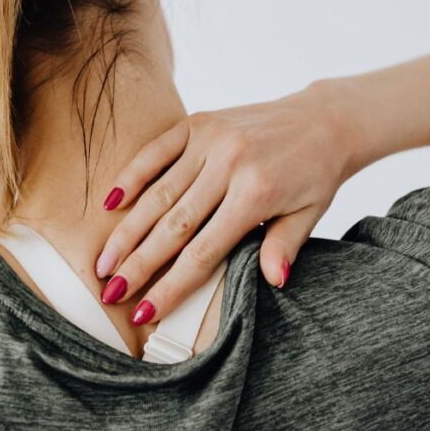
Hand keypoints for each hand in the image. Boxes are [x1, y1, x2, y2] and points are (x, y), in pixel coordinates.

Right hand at [93, 83, 352, 324]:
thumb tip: (272, 282)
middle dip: (138, 264)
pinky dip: (131, 176)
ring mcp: (210, 141)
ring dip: (127, 230)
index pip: (204, 252)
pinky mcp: (199, 122)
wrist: (325, 119)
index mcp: (257, 194)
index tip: (144, 311)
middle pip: (173, 226)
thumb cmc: (315, 173)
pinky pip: (156, 152)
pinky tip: (110, 204)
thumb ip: (284, 247)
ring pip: (158, 193)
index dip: (171, 285)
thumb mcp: (309, 215)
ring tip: (104, 261)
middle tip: (109, 292)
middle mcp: (229, 165)